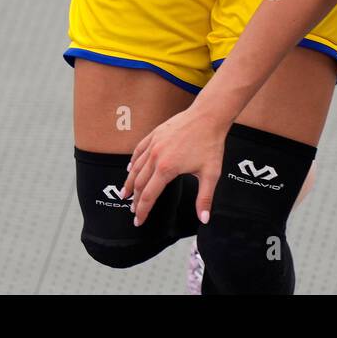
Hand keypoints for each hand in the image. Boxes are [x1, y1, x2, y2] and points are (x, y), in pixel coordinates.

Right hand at [121, 104, 226, 226]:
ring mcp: (153, 144)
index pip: (148, 196)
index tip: (139, 221)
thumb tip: (204, 218)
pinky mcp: (155, 134)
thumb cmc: (210, 143)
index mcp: (166, 168)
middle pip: (139, 183)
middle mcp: (155, 156)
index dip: (142, 211)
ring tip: (125, 194)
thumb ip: (205, 198)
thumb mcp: (211, 174)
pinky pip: (138, 150)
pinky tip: (130, 168)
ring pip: (135, 167)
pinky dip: (132, 162)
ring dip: (129, 183)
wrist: (208, 116)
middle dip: (134, 200)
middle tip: (132, 210)